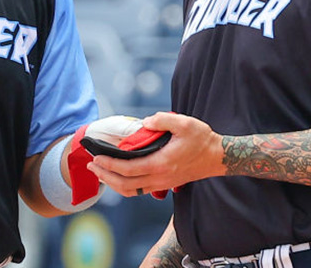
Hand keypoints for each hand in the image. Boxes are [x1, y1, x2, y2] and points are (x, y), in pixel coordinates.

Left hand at [86, 112, 224, 197]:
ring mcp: (162, 183)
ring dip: (112, 183)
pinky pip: (139, 190)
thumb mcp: (185, 123)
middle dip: (105, 175)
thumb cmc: (202, 139)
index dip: (109, 164)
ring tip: (99, 171)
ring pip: (131, 191)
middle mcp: (160, 177)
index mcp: (161, 164)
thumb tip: (144, 121)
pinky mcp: (164, 184)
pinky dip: (124, 185)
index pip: (128, 169)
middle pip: (125, 184)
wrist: (219, 157)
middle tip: (91, 165)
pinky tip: (117, 175)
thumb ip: (162, 120)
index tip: (96, 156)